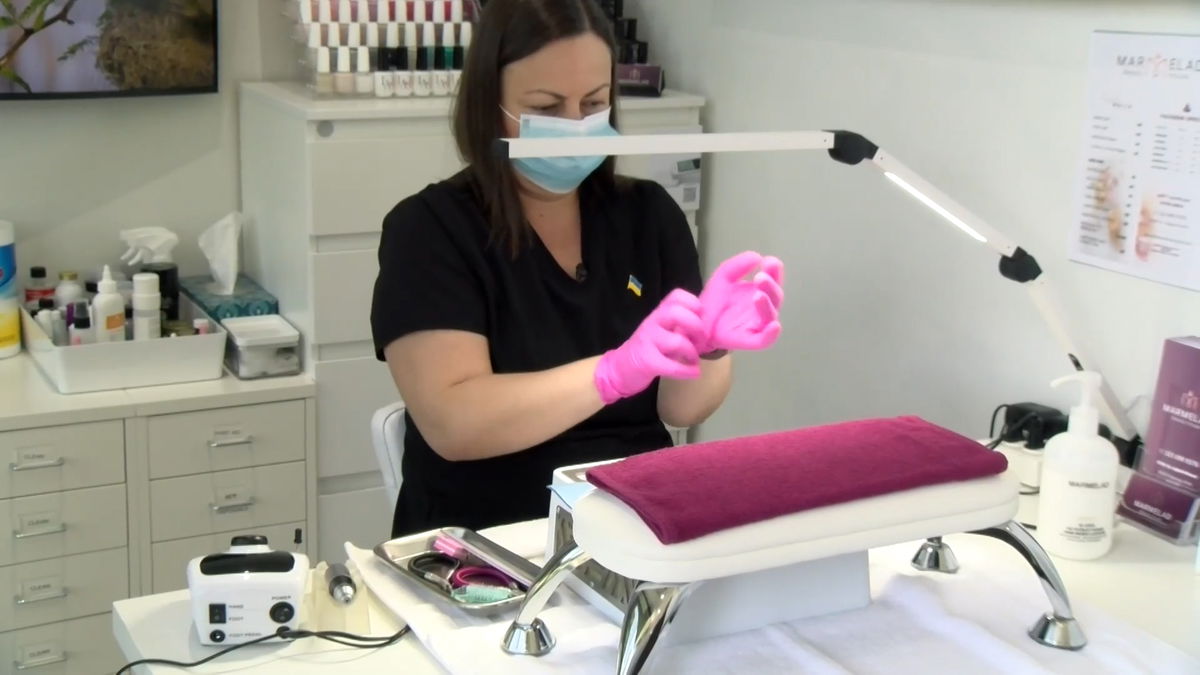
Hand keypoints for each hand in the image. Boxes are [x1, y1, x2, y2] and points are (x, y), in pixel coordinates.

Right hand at [594, 289, 705, 403]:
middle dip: (696, 326)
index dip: (694, 304)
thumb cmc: (648, 348)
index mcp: (658, 313)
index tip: (701, 318)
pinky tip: (694, 372)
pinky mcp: (647, 362)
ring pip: (677, 341)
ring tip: (694, 360)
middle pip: (677, 313)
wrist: (620, 368)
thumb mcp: (661, 330)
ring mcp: (648, 342)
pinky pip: (672, 366)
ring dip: (692, 352)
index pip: (676, 296)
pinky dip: (687, 370)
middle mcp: (652, 323)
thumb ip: (680, 325)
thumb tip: (708, 326)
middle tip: (701, 341)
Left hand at [697, 251, 783, 352]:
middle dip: (770, 286)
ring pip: (770, 316)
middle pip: (775, 297)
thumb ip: (737, 266)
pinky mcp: (749, 340)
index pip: (773, 281)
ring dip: (767, 305)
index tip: (769, 261)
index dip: (774, 271)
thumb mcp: (723, 277)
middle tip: (760, 277)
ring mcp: (757, 325)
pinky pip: (764, 340)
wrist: (697, 322)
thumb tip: (758, 257)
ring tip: (758, 295)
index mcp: (760, 292)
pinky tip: (774, 325)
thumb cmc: (715, 301)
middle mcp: (763, 309)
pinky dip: (771, 334)